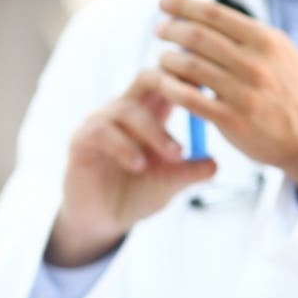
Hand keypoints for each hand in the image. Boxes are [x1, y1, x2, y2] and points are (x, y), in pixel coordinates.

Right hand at [50, 69, 217, 266]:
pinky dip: (124, 147)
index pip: (170, 79)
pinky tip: (139, 165)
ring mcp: (101, 122)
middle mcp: (125, 110)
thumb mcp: (169, 184)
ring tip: (175, 156)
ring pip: (128, 109)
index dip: (191, 77)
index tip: (216, 88)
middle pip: (147, 77)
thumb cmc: (137, 194)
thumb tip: (215, 163)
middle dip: (172, 85)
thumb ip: (190, 172)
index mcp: (151, 112)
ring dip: (155, 132)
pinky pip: (102, 132)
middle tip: (196, 103)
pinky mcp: (81, 141)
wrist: (102, 220)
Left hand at [155, 0, 297, 192]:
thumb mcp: (282, 55)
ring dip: (168, 59)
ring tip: (163, 58)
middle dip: (171, 30)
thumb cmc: (295, 94)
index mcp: (267, 41)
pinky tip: (163, 84)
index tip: (165, 3)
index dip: (184, 5)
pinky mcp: (232, 120)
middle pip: (198, 37)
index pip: (215, 14)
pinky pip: (190, 99)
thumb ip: (250, 39)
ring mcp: (243, 92)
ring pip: (190, 66)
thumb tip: (210, 21)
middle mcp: (255, 63)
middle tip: (159, 30)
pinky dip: (171, 88)